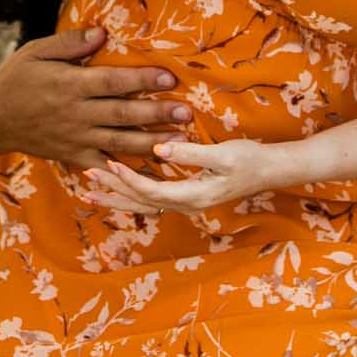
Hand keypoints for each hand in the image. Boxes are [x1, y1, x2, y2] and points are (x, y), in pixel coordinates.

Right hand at [0, 28, 188, 168]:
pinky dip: (128, 169)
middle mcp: (76, 114)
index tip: (169, 77)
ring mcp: (76, 138)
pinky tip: (151, 169)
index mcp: (69, 85)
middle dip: (156, 113)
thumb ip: (69, 43)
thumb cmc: (16, 80)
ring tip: (180, 139)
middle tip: (186, 111)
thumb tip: (102, 34)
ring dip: (152, 141)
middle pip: (123, 114)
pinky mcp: (74, 156)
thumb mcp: (35, 52)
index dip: (141, 80)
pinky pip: (105, 165)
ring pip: (120, 141)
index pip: (112, 82)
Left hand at [78, 137, 284, 214]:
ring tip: (90, 192)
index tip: (109, 163)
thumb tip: (159, 150)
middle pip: (141, 202)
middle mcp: (186, 205)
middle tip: (86, 179)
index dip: (128, 179)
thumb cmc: (249, 160)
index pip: (151, 191)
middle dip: (113, 191)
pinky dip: (131, 196)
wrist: (270, 171)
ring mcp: (185, 203)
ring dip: (117, 197)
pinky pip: (151, 200)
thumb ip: (190, 154)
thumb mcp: (222, 154)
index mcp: (193, 197)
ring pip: (143, 205)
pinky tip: (117, 192)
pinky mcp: (186, 196)